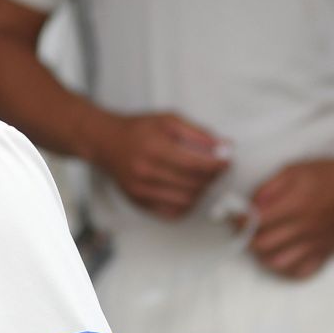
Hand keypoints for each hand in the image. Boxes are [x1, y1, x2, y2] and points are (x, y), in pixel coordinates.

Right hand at [94, 113, 229, 219]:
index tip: (227, 161)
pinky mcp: (139, 202)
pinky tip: (187, 189)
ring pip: (186, 200)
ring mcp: (141, 190)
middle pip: (192, 183)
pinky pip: (173, 212)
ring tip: (203, 178)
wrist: (105, 142)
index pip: (194, 163)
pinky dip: (187, 203)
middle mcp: (145, 171)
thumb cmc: (139, 129)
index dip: (216, 165)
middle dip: (212, 177)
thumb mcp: (169, 120)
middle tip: (218, 168)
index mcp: (154, 147)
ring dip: (201, 190)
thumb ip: (198, 133)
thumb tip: (225, 147)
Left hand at [244, 150, 333, 278]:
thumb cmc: (326, 174)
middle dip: (248, 240)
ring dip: (264, 256)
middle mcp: (303, 228)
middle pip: (262, 246)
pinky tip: (283, 256)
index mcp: (293, 205)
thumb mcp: (293, 170)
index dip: (239, 222)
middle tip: (245, 232)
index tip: (234, 218)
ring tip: (263, 244)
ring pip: (278, 263)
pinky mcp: (325, 252)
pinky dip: (287, 269)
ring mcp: (314, 243)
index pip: (255, 222)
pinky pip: (301, 271)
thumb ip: (268, 188)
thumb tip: (250, 206)